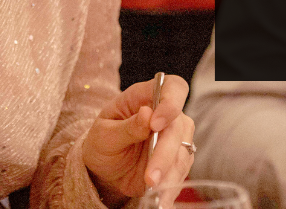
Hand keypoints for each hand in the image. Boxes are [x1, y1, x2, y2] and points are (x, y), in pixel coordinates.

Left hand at [82, 75, 194, 203]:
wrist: (104, 169)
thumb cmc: (102, 143)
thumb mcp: (104, 134)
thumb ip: (126, 127)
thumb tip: (148, 114)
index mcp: (146, 96)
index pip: (172, 88)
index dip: (170, 103)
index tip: (156, 124)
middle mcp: (166, 114)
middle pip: (179, 125)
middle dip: (165, 152)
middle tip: (151, 176)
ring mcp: (175, 137)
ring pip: (184, 151)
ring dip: (169, 173)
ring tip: (152, 189)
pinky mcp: (177, 159)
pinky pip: (182, 171)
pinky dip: (171, 186)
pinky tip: (161, 198)